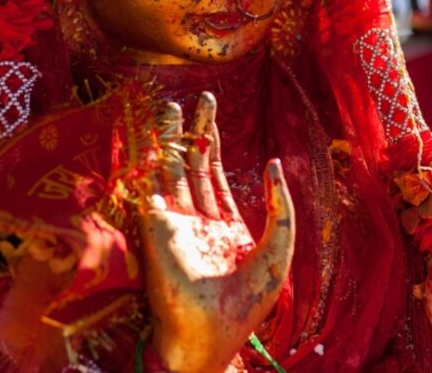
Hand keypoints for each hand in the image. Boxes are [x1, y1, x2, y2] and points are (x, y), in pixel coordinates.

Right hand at [135, 93, 294, 372]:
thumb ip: (281, 207)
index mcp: (225, 225)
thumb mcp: (278, 247)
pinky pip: (151, 187)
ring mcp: (174, 223)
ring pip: (171, 170)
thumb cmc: (247, 301)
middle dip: (196, 132)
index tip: (211, 113)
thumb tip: (274, 162)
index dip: (215, 143)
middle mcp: (197, 220)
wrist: (211, 334)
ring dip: (171, 139)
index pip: (217, 175)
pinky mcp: (155, 228)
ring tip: (170, 105)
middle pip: (194, 165)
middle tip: (199, 98)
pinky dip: (150, 162)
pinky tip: (151, 139)